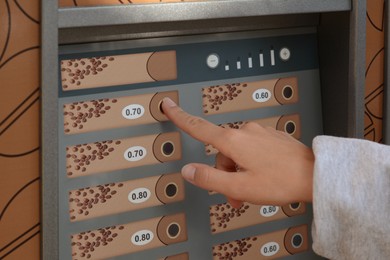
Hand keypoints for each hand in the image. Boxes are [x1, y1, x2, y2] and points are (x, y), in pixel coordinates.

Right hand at [161, 97, 313, 206]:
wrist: (315, 175)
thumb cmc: (281, 181)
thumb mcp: (239, 186)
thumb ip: (210, 178)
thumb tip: (188, 171)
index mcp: (233, 141)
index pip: (199, 127)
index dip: (180, 117)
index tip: (168, 105)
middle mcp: (245, 131)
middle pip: (221, 152)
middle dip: (224, 173)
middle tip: (236, 194)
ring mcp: (260, 133)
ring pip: (237, 153)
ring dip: (239, 172)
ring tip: (252, 190)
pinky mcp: (271, 138)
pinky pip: (252, 150)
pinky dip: (251, 165)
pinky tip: (264, 177)